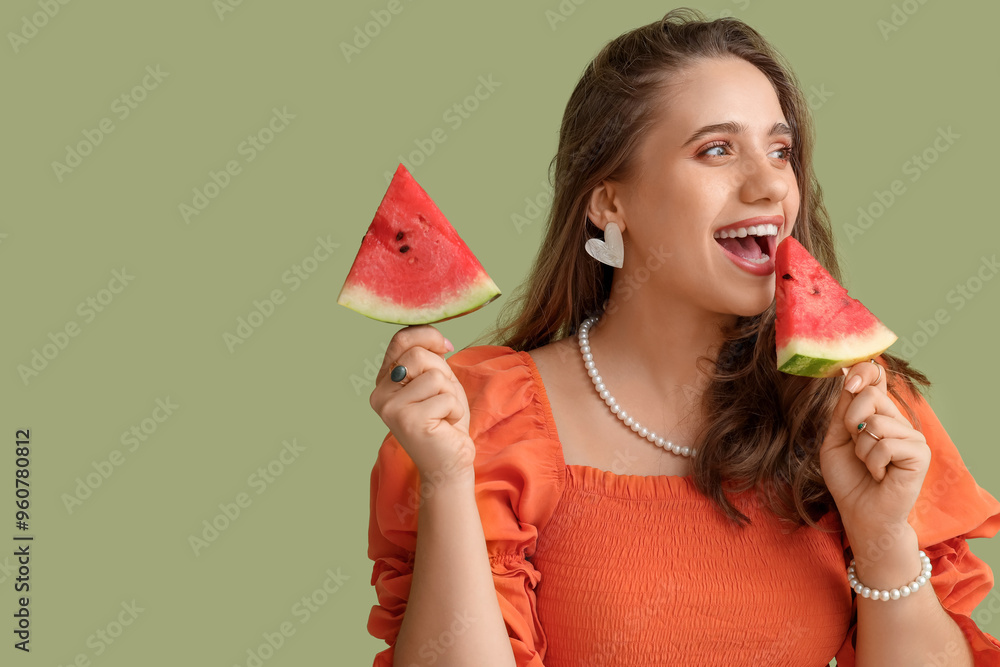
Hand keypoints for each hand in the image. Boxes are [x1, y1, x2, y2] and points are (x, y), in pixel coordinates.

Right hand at [369, 325, 475, 484]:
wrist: (449, 462)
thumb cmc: (445, 419)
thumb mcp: (438, 380)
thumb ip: (430, 356)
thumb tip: (437, 338)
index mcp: (384, 381)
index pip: (400, 339)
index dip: (427, 335)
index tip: (446, 346)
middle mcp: (380, 394)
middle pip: (418, 355)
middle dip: (442, 374)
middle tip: (442, 399)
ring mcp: (390, 408)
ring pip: (434, 377)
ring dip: (450, 395)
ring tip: (443, 414)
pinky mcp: (408, 421)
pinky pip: (445, 398)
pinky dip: (454, 410)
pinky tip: (445, 426)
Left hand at [819, 359, 930, 535]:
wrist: (860, 513)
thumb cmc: (848, 478)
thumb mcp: (836, 438)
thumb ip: (843, 409)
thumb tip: (850, 376)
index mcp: (878, 414)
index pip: (876, 378)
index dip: (864, 371)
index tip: (849, 383)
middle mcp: (898, 421)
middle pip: (870, 396)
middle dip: (849, 422)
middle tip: (855, 446)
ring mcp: (912, 436)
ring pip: (876, 422)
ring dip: (861, 448)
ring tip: (870, 465)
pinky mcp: (920, 454)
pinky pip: (886, 445)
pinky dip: (873, 463)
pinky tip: (880, 475)